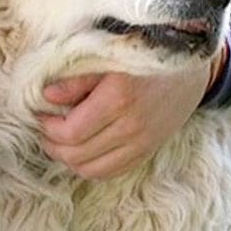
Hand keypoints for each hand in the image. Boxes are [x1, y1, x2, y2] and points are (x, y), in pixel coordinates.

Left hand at [37, 63, 209, 178]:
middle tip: (45, 129)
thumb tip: (46, 96)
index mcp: (118, 98)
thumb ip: (77, 79)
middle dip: (53, 145)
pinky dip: (90, 166)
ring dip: (68, 159)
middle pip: (77, 155)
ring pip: (91, 169)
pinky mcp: (148, 151)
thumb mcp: (108, 58)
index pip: (70, 132)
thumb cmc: (143, 58)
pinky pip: (111, 172)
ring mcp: (143, 143)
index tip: (39, 114)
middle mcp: (132, 126)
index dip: (48, 128)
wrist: (191, 69)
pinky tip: (81, 150)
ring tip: (59, 141)